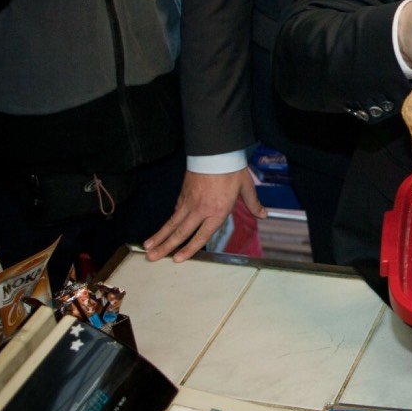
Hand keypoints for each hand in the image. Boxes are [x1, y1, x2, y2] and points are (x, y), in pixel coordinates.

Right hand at [143, 169, 264, 261]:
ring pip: (172, 222)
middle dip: (166, 246)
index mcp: (217, 211)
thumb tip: (264, 215)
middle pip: (180, 232)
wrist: (216, 151)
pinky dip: (168, 221)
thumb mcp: (246, 187)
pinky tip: (162, 229)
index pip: (201, 235)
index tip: (177, 259)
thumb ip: (253, 204)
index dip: (189, 249)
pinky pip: (175, 211)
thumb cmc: (232, 169)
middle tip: (152, 258)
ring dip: (159, 236)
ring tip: (147, 247)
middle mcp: (200, 210)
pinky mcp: (183, 193)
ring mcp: (189, 202)